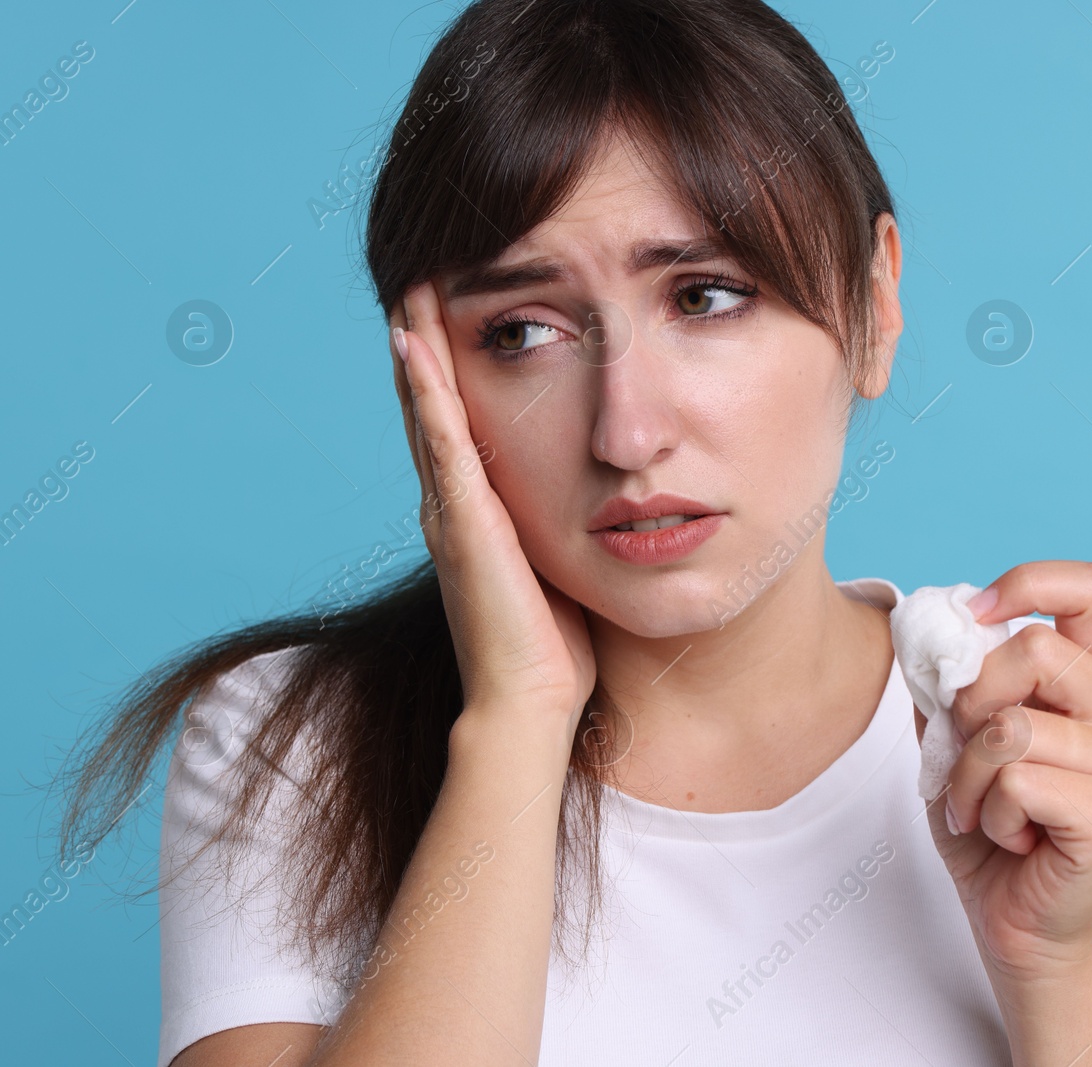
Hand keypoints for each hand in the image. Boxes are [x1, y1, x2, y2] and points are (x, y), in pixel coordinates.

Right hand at [389, 281, 596, 729]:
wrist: (530, 703)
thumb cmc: (554, 645)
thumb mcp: (561, 562)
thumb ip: (561, 523)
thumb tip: (603, 492)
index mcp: (476, 511)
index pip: (459, 420)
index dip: (453, 366)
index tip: (458, 307)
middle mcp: (452, 504)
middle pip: (432, 403)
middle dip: (426, 338)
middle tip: (418, 272)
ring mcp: (451, 511)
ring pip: (426, 411)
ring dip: (418, 346)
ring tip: (408, 285)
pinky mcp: (463, 524)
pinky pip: (443, 445)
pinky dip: (427, 393)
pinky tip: (416, 345)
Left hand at [930, 560, 1091, 985]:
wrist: (1015, 925)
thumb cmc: (989, 828)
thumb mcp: (955, 740)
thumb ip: (949, 683)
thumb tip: (925, 629)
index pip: (1089, 588)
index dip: (1026, 584)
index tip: (974, 616)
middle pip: (1035, 649)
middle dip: (970, 700)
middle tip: (962, 752)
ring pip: (1012, 725)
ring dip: (968, 774)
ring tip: (982, 808)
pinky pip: (1018, 781)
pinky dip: (988, 811)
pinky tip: (1010, 837)